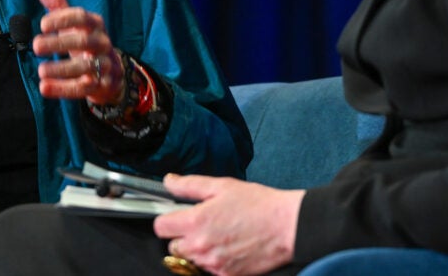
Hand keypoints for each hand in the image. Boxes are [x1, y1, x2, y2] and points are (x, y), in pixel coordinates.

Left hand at [32, 0, 124, 104]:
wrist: (112, 72)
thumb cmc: (85, 42)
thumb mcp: (74, 24)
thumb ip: (58, 5)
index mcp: (95, 25)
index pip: (81, 17)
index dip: (62, 19)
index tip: (42, 24)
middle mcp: (102, 43)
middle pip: (84, 41)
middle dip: (59, 43)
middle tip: (36, 46)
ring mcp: (104, 65)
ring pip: (85, 66)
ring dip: (61, 69)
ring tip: (41, 70)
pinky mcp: (101, 86)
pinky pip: (83, 88)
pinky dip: (63, 89)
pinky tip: (44, 88)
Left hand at [153, 175, 303, 275]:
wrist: (287, 227)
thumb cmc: (257, 204)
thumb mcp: (221, 186)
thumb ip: (189, 185)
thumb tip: (169, 181)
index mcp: (196, 222)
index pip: (160, 227)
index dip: (167, 219)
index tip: (177, 215)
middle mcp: (201, 247)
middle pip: (173, 246)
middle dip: (182, 235)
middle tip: (201, 224)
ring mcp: (213, 264)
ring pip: (191, 259)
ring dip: (198, 249)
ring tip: (219, 234)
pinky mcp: (227, 275)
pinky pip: (209, 269)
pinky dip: (214, 260)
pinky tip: (228, 246)